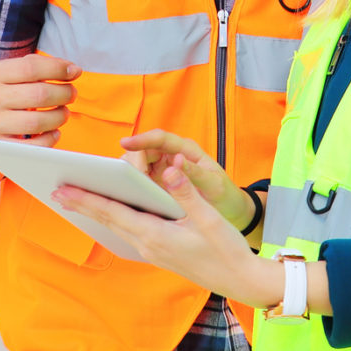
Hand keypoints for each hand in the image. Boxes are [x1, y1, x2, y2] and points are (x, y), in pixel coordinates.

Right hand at [0, 54, 80, 190]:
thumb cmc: (2, 94)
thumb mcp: (9, 74)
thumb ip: (37, 66)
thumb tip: (71, 69)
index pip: (32, 67)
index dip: (58, 68)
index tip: (75, 71)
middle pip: (39, 94)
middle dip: (64, 93)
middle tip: (72, 94)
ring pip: (38, 121)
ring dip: (60, 116)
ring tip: (64, 112)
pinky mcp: (0, 147)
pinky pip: (33, 146)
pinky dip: (50, 139)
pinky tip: (54, 131)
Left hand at [54, 160, 282, 308]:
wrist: (239, 280)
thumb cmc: (226, 249)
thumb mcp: (209, 218)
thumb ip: (187, 192)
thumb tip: (169, 167)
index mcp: (156, 234)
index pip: (114, 212)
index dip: (87, 199)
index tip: (64, 190)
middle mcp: (148, 244)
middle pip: (108, 220)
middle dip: (82, 205)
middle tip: (56, 191)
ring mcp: (152, 250)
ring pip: (116, 226)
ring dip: (95, 212)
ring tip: (73, 200)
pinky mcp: (159, 251)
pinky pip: (127, 231)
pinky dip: (113, 218)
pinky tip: (108, 213)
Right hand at [122, 130, 255, 231]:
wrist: (230, 211)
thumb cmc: (225, 195)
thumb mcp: (213, 185)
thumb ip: (195, 174)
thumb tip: (176, 162)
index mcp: (186, 150)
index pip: (160, 138)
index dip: (142, 139)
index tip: (126, 143)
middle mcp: (172, 156)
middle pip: (143, 150)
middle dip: (131, 160)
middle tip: (123, 179)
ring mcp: (164, 170)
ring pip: (138, 165)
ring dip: (128, 174)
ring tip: (120, 187)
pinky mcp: (159, 184)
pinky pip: (140, 180)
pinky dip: (131, 186)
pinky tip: (125, 196)